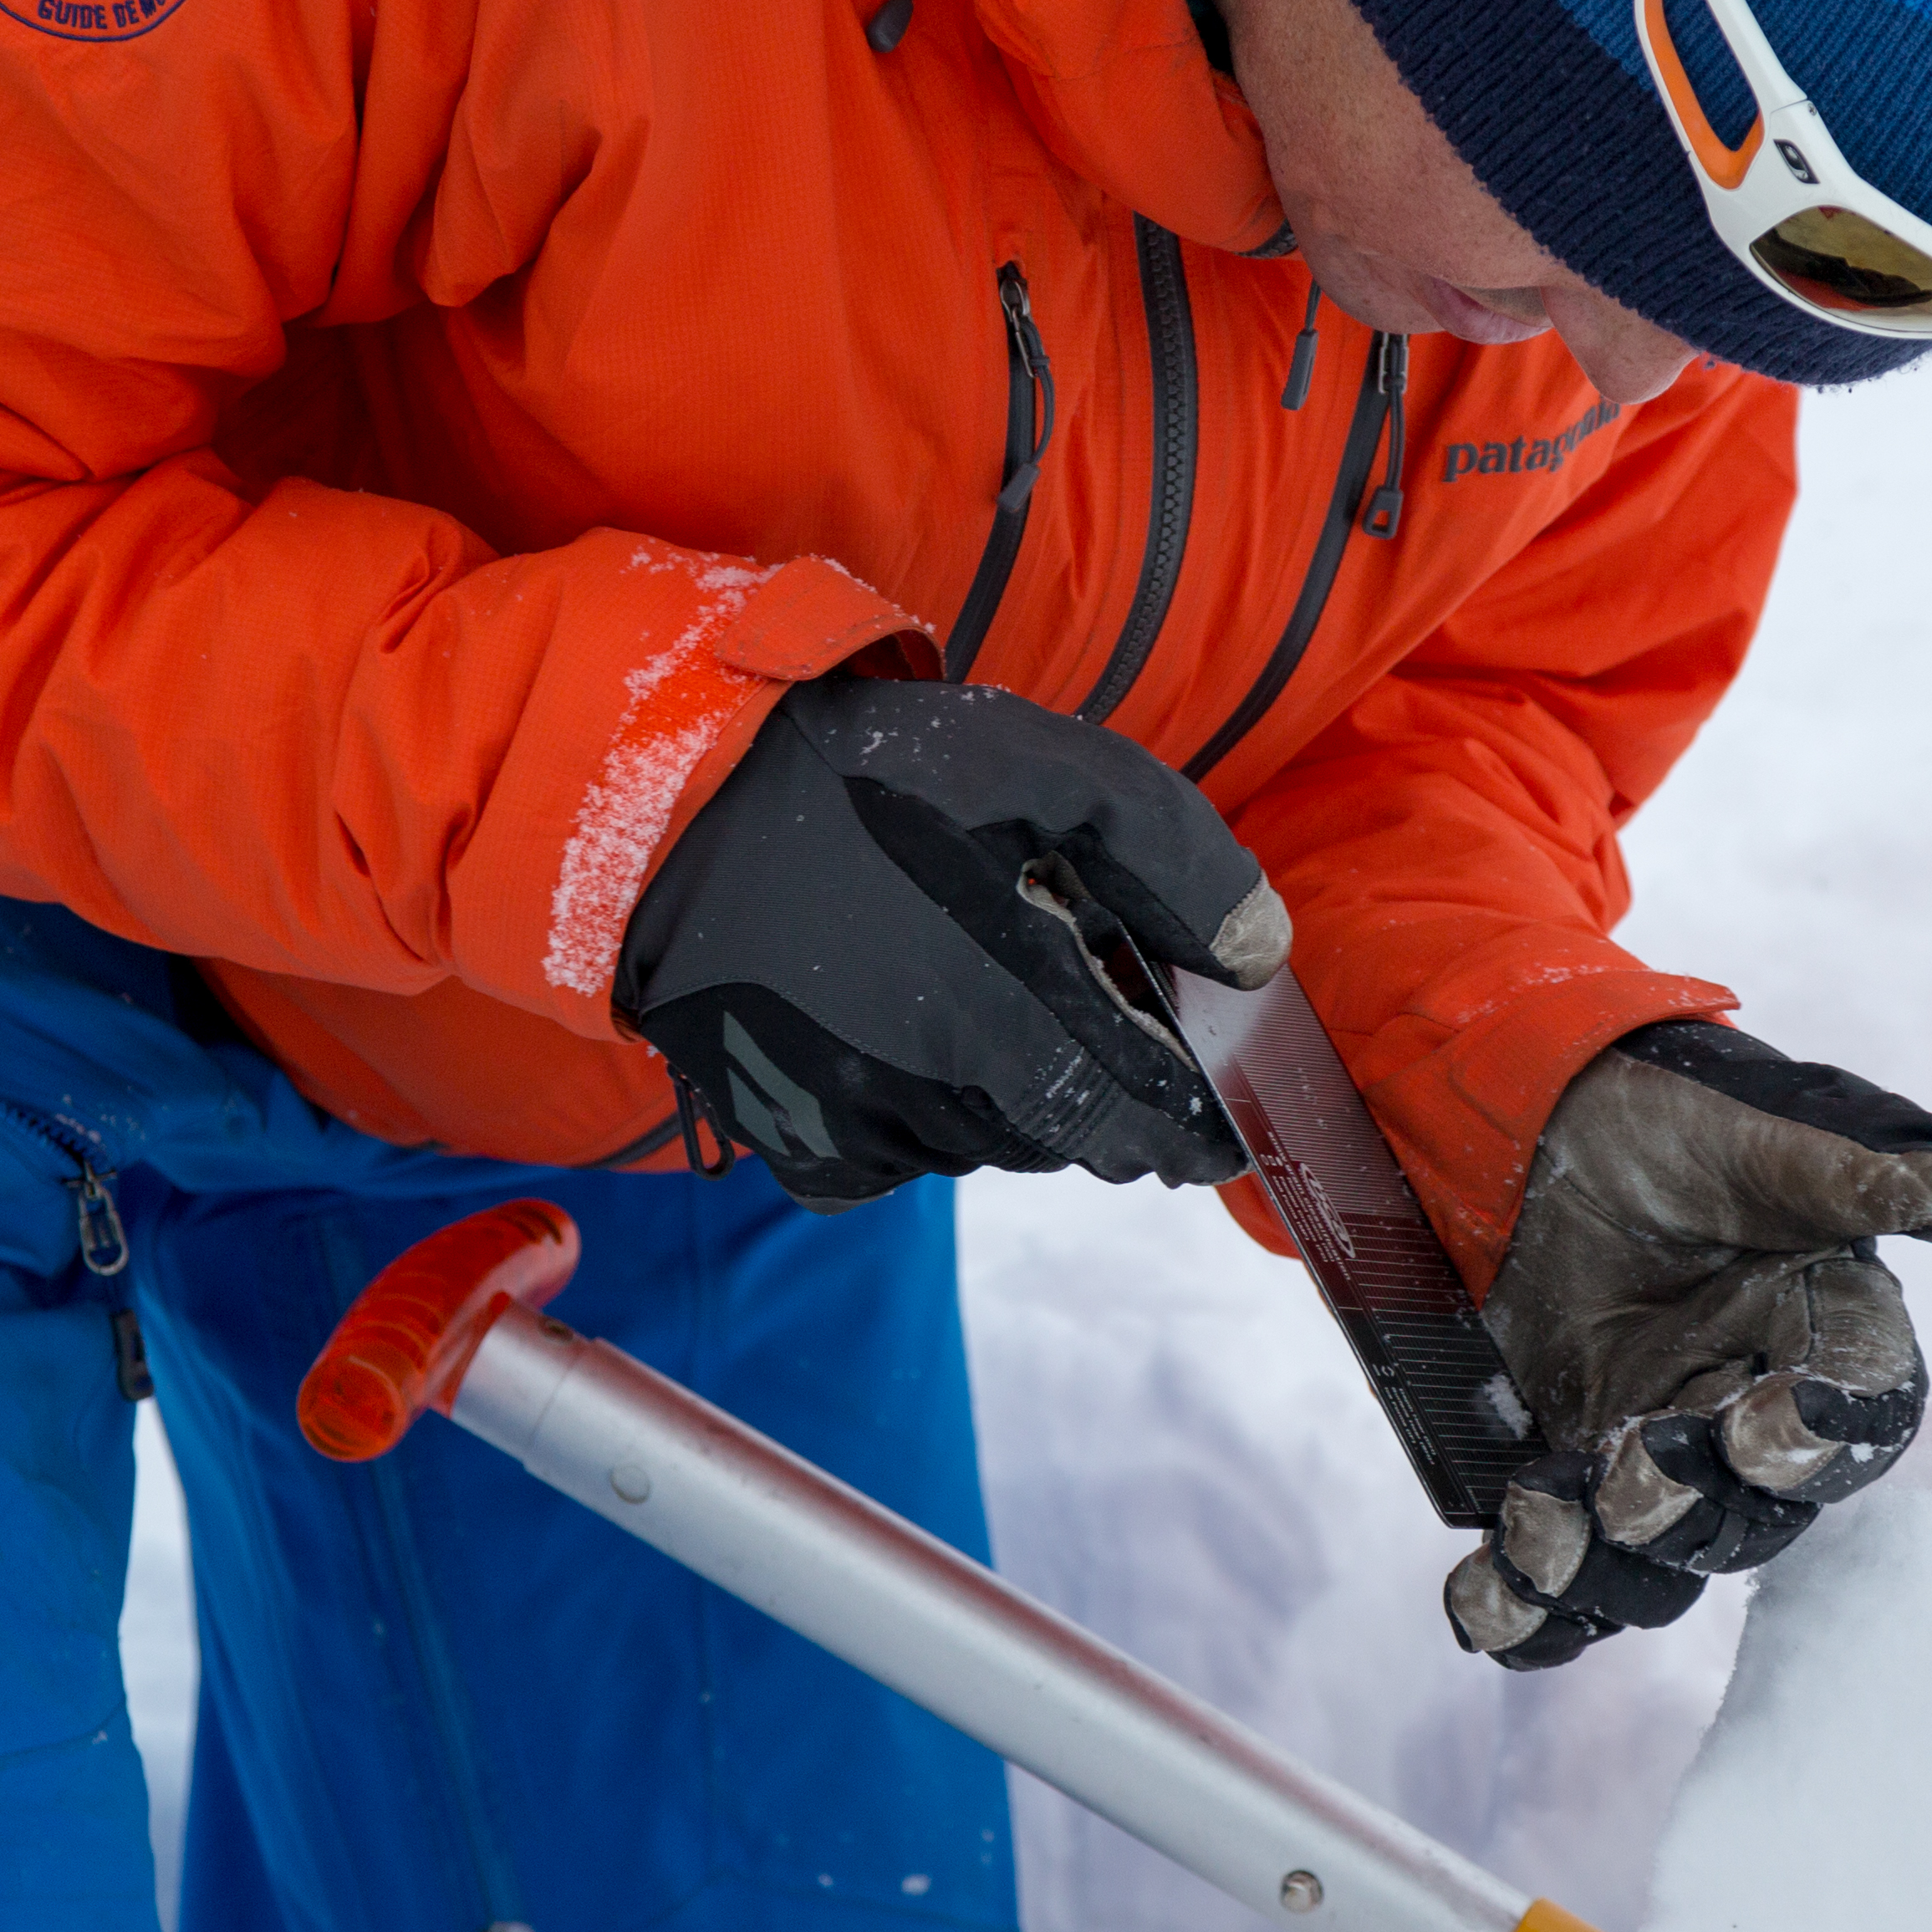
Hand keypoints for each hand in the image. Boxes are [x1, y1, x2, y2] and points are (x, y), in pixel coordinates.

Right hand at [620, 675, 1286, 1210]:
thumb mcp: (1043, 766)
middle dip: (1097, 1095)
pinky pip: (896, 1165)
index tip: (1213, 1120)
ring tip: (965, 996)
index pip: (1148, 1116)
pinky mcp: (798, 1144)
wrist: (671, 808)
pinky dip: (915, 1118)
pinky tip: (890, 1031)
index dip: (1195, 1127)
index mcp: (1011, 997)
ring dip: (1005, 1098)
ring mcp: (862, 1124)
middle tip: (1072, 1013)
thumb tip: (1259, 955)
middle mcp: (938, 1084)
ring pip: (986, 1150)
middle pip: (1073, 1139)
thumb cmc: (871, 776)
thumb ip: (1171, 854)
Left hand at [1442, 1021, 1931, 1666]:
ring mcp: (1658, 1459)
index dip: (1825, 1428)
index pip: (1860, 1404)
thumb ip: (1849, 1167)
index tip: (1772, 1422)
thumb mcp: (1756, 1130)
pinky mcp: (1570, 1480)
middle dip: (1694, 1507)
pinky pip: (1558, 1581)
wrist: (1544, 1117)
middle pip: (1752, 1512)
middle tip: (1636, 1476)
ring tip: (1540, 1526)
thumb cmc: (1675, 1115)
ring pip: (1655, 1565)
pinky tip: (1480, 1603)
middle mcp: (1752, 1414)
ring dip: (1600, 1569)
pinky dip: (1520, 1608)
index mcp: (1824, 1332)